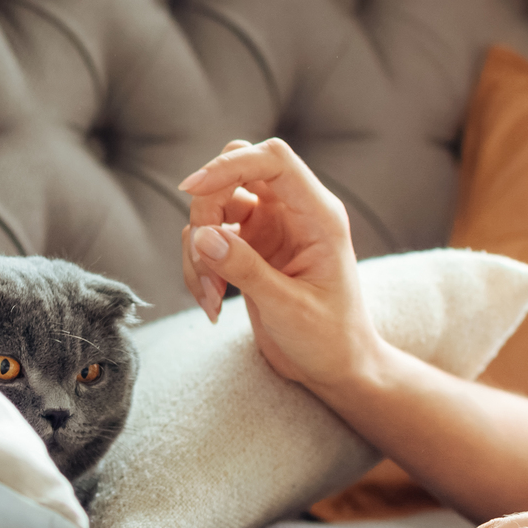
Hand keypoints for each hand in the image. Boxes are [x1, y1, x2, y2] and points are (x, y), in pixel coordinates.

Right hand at [178, 137, 380, 389]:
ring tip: (211, 299)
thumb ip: (246, 270)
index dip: (230, 165)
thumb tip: (201, 235)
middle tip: (205, 264)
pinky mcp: (249, 249)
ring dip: (198, 251)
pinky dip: (199, 267)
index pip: (273, 160)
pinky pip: (207, 239)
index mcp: (318, 214)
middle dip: (205, 212)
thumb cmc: (329, 338)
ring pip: (213, 209)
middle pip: (233, 174)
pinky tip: (213, 304)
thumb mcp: (288, 308)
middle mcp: (293, 212)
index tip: (191, 189)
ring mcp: (269, 228)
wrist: (336, 368)